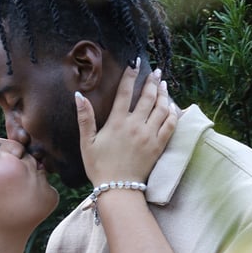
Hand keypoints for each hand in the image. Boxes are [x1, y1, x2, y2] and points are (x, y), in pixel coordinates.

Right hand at [78, 61, 176, 186]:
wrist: (118, 189)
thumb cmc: (99, 166)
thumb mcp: (87, 143)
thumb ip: (85, 118)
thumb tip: (79, 96)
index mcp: (117, 123)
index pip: (125, 92)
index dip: (130, 76)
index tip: (135, 63)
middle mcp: (135, 126)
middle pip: (147, 97)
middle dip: (152, 81)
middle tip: (155, 71)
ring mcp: (149, 135)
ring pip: (161, 108)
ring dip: (163, 94)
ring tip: (163, 84)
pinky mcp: (158, 146)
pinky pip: (170, 124)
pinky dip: (172, 113)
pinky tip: (171, 106)